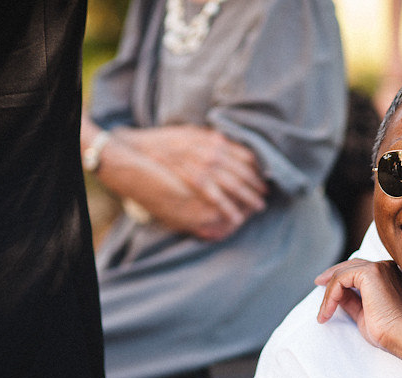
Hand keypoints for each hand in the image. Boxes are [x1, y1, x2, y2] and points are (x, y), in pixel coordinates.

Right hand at [106, 124, 267, 240]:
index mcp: (213, 140)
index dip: (257, 169)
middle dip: (257, 185)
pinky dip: (229, 209)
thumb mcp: (190, 134)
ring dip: (249, 198)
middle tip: (265, 195)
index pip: (244, 155)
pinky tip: (237, 219)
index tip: (264, 178)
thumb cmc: (161, 143)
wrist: (136, 151)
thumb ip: (209, 140)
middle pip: (243, 172)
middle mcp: (212, 152)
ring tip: (258, 208)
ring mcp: (204, 168)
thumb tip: (224, 143)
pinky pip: (218, 199)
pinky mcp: (194, 184)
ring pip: (235, 186)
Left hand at [315, 258, 401, 354]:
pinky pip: (340, 279)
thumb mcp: (362, 312)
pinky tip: (327, 311)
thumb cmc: (386, 330)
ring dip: (329, 294)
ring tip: (323, 314)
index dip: (340, 277)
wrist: (398, 335)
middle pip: (349, 265)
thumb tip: (335, 294)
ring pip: (342, 273)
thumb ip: (350, 299)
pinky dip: (330, 296)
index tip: (325, 288)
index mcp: (388, 274)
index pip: (358, 269)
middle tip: (318, 284)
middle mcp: (385, 267)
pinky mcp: (369, 273)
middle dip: (331, 276)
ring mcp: (378, 268)